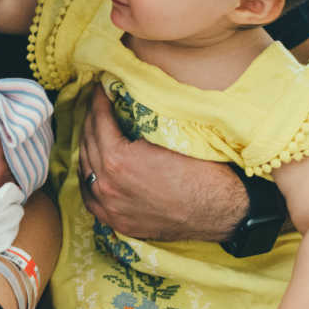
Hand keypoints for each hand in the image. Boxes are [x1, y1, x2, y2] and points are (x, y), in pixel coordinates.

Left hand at [79, 85, 246, 240]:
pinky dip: (88, 176)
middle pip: (88, 142)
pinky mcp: (117, 221)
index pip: (99, 120)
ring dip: (88, 144)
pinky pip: (89, 196)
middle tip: (96, 102)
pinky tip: (92, 163)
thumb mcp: (167, 137)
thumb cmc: (202, 169)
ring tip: (94, 128)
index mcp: (117, 160)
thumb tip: (123, 101)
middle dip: (91, 118)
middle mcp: (106, 185)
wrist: (222, 210)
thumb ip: (137, 122)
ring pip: (85, 168)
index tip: (100, 86)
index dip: (99, 99)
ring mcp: (109, 207)